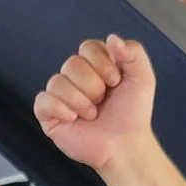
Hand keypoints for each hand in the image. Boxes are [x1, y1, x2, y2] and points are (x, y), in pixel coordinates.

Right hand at [33, 35, 157, 174]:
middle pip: (72, 64)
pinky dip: (60, 109)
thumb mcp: (143, 78)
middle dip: (93, 86)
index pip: (88, 47)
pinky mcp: (49, 115)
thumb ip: (134, 52)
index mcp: (94, 64)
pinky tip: (73, 119)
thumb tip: (112, 39)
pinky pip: (43, 101)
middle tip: (103, 101)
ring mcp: (60, 96)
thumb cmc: (132, 115)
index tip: (116, 81)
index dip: (103, 64)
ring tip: (92, 114)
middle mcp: (75, 77)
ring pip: (57, 82)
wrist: (125, 146)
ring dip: (80, 101)